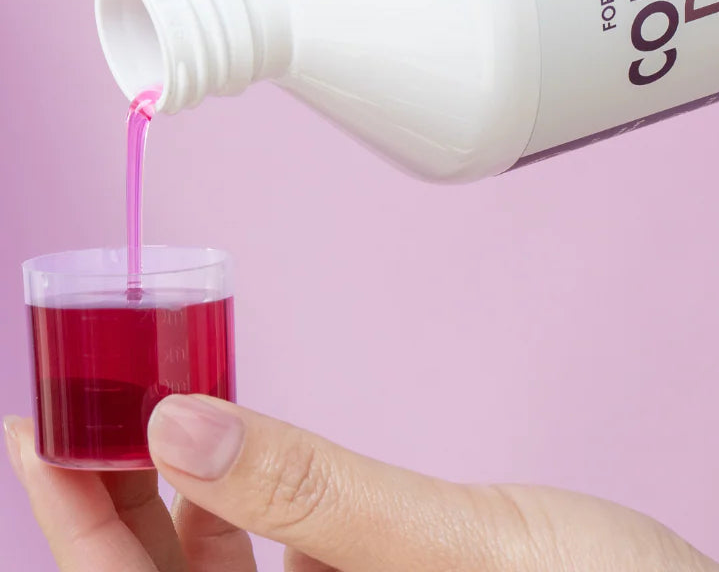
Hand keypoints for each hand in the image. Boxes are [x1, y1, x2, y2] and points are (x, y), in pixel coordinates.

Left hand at [5, 401, 718, 571]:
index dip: (73, 519)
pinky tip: (233, 434)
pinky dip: (243, 482)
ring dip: (173, 478)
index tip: (38, 424)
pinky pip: (275, 537)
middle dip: (114, 486)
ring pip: (216, 558)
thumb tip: (187, 423)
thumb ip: (317, 492)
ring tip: (143, 392)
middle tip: (85, 384)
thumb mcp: (457, 548)